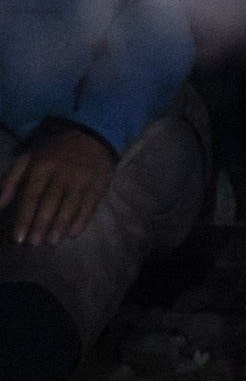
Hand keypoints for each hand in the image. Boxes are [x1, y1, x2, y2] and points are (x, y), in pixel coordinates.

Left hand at [0, 125, 116, 246]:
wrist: (90, 137)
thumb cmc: (53, 154)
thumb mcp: (28, 159)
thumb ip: (11, 181)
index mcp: (42, 167)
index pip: (31, 197)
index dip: (23, 219)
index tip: (18, 238)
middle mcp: (62, 174)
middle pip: (50, 204)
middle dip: (40, 226)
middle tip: (33, 243)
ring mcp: (82, 180)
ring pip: (69, 207)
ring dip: (59, 227)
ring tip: (51, 242)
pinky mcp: (98, 185)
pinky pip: (89, 207)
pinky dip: (81, 222)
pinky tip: (72, 234)